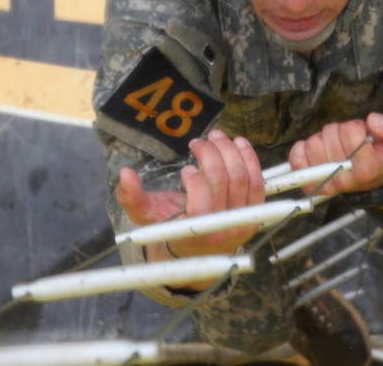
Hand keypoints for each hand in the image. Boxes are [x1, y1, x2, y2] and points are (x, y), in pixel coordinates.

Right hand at [116, 129, 266, 258]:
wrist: (198, 246)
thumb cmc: (169, 227)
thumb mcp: (146, 215)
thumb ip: (131, 197)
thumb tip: (124, 174)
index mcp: (196, 234)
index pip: (202, 206)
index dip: (196, 181)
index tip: (185, 168)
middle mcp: (223, 229)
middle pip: (225, 182)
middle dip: (212, 155)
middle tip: (199, 142)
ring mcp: (243, 221)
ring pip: (242, 178)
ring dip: (230, 151)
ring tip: (216, 137)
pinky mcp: (256, 211)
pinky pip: (258, 181)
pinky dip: (250, 158)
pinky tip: (239, 142)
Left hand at [287, 112, 382, 197]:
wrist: (372, 180)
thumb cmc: (382, 156)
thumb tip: (373, 120)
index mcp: (367, 169)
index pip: (351, 131)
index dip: (357, 127)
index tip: (363, 135)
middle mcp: (344, 179)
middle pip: (330, 133)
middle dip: (340, 131)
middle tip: (349, 141)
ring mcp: (325, 183)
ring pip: (313, 143)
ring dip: (324, 139)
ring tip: (336, 146)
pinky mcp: (310, 183)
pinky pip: (296, 158)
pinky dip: (303, 149)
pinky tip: (319, 151)